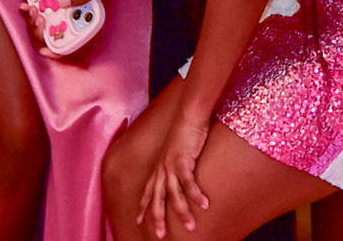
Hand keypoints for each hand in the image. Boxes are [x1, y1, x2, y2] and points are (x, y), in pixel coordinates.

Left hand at [138, 112, 210, 237]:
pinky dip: (196, 195)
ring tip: (190, 226)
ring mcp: (171, 165)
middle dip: (157, 218)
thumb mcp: (176, 150)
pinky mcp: (183, 160)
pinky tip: (204, 205)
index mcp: (158, 166)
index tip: (138, 221)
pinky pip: (189, 183)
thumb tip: (180, 170)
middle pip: (156, 199)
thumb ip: (175, 162)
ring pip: (174, 195)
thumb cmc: (185, 130)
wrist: (188, 114)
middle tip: (160, 235)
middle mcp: (161, 168)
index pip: (147, 191)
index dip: (142, 206)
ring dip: (182, 212)